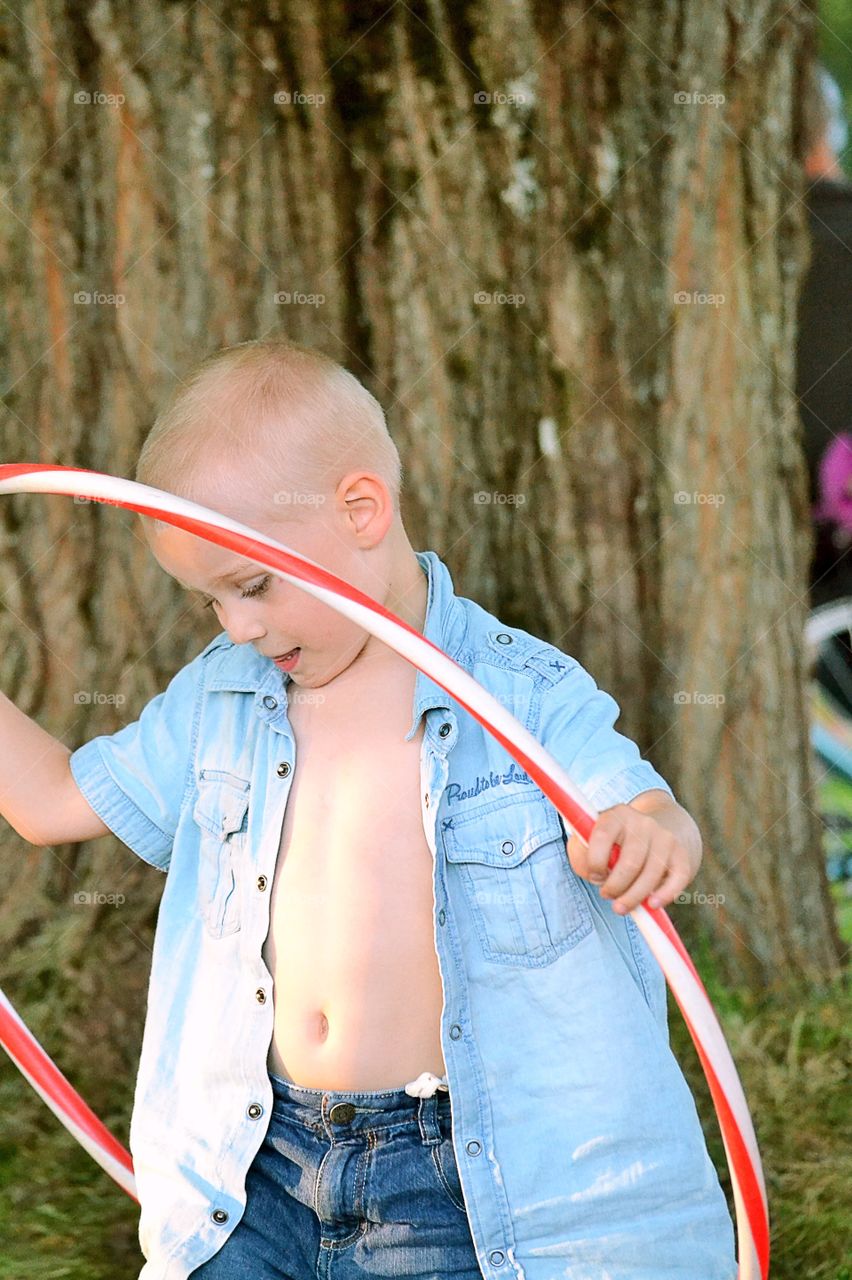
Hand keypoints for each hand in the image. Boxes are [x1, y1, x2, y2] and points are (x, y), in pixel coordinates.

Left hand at [566, 799, 701, 914]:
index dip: (595, 862)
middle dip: (615, 887)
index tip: (594, 876)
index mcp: (616, 815)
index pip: (602, 837)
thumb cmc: (614, 844)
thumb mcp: (590, 841)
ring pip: (651, 875)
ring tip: (621, 906)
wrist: (656, 831)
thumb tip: (594, 874)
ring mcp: (665, 837)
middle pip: (630, 862)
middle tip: (607, 895)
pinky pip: (677, 879)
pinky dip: (665, 895)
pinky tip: (652, 905)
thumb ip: (581, 856)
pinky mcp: (681, 854)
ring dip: (633, 897)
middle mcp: (643, 823)